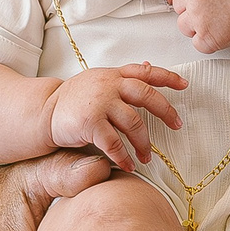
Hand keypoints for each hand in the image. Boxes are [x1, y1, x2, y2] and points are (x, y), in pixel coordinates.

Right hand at [48, 63, 185, 170]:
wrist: (45, 111)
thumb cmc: (75, 99)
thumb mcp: (99, 80)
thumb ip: (123, 77)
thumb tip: (148, 65)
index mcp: (113, 75)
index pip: (145, 72)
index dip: (167, 77)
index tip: (185, 85)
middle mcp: (108, 86)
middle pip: (146, 96)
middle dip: (166, 111)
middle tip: (176, 125)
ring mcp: (99, 104)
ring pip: (134, 123)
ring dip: (144, 143)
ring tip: (147, 156)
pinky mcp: (90, 123)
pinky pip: (114, 143)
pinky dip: (124, 156)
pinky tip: (128, 165)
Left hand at [161, 0, 229, 52]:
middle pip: (176, 5)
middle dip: (189, 7)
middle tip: (208, 7)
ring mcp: (199, 18)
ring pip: (184, 26)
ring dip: (196, 25)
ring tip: (216, 19)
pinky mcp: (207, 37)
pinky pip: (197, 43)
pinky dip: (207, 41)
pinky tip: (219, 30)